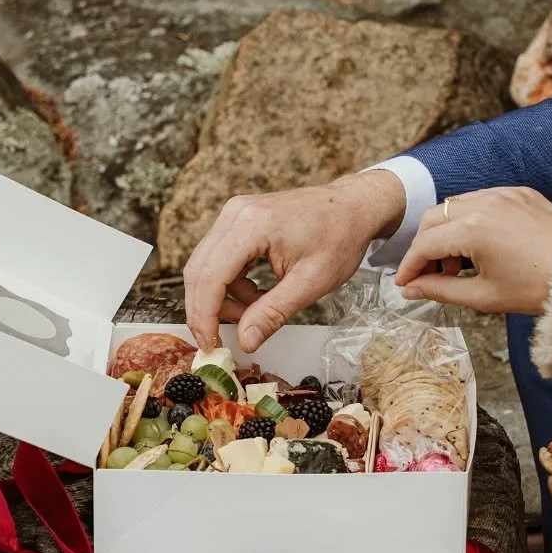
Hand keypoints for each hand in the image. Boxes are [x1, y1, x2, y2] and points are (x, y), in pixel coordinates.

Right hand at [182, 170, 405, 352]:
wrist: (352, 207)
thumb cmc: (339, 237)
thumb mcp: (311, 283)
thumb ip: (273, 313)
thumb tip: (245, 341)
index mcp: (252, 225)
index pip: (209, 277)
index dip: (203, 316)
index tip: (210, 344)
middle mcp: (235, 214)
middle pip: (199, 271)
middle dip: (207, 310)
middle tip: (224, 339)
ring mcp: (234, 214)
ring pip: (206, 266)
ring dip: (222, 298)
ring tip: (256, 311)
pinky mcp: (238, 220)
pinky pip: (219, 258)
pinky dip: (230, 284)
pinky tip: (257, 293)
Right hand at [392, 187, 551, 315]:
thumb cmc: (538, 288)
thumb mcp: (483, 296)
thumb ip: (440, 290)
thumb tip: (411, 289)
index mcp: (472, 229)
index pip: (425, 245)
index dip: (410, 266)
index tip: (405, 283)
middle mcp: (484, 203)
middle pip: (433, 218)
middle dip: (424, 246)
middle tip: (428, 275)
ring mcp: (503, 193)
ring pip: (455, 205)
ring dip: (446, 231)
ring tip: (458, 265)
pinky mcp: (519, 192)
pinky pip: (482, 199)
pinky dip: (470, 219)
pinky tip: (479, 246)